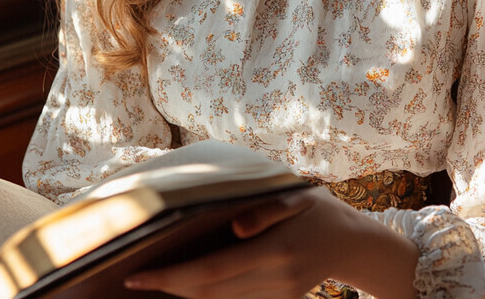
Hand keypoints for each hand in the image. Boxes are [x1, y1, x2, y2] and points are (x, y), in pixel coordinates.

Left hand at [123, 186, 418, 298]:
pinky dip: (205, 297)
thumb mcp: (299, 196)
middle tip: (131, 278)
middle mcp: (275, 281)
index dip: (172, 276)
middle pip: (209, 294)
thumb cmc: (319, 208)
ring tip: (150, 280)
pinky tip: (184, 285)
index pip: (212, 271)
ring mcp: (278, 297)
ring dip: (183, 295)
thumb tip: (237, 227)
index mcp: (276, 252)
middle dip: (169, 288)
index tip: (138, 274)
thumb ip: (268, 210)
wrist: (352, 242)